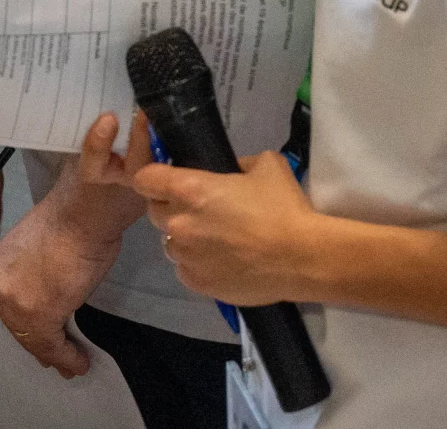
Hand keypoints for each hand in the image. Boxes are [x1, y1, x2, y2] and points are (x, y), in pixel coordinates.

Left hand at [0, 173, 135, 375]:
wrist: (82, 214)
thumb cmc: (71, 221)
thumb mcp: (41, 250)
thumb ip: (37, 275)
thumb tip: (54, 297)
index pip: (8, 303)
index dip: (25, 325)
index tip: (39, 338)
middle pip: (16, 325)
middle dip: (38, 344)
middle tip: (55, 359)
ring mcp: (15, 302)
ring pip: (34, 339)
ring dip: (56, 356)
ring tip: (72, 366)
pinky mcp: (38, 316)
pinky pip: (52, 346)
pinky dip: (68, 358)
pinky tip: (79, 363)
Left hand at [82, 112, 331, 307]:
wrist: (302, 258)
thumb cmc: (283, 207)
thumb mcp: (265, 164)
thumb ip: (237, 163)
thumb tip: (230, 171)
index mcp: (189, 189)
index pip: (144, 178)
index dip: (155, 177)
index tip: (169, 179)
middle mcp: (179, 222)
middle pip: (155, 211)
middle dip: (171, 207)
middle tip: (201, 209)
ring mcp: (185, 255)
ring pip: (170, 242)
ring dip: (185, 237)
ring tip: (215, 239)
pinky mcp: (196, 282)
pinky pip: (184, 268)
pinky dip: (196, 263)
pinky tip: (221, 260)